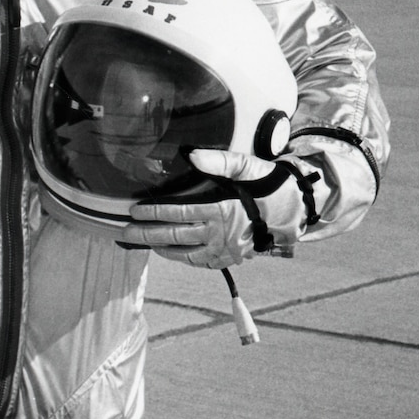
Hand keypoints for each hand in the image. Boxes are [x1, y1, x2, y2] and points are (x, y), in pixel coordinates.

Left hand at [122, 147, 323, 267]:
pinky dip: (185, 259)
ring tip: (144, 243)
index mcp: (222, 210)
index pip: (179, 213)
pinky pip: (204, 263)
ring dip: (163, 249)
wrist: (293, 208)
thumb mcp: (244, 165)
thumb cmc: (266, 183)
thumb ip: (217, 160)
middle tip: (125, 233)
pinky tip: (172, 252)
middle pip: (176, 236)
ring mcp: (228, 249)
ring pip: (187, 253)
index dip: (154, 212)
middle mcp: (222, 234)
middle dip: (147, 234)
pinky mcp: (233, 258)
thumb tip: (192, 155)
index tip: (134, 211)